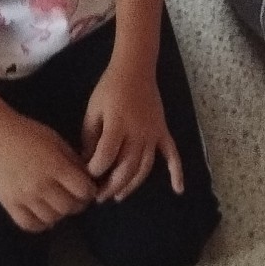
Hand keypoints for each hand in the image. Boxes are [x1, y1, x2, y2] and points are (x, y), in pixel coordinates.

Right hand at [0, 108, 96, 230]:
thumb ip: (72, 160)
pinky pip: (30, 225)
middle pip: (69, 207)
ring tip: (56, 203)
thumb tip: (86, 179)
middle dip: (76, 203)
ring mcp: (25, 197)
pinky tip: (42, 212)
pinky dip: (40, 223)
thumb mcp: (56, 140)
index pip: (84, 191)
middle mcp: (42, 185)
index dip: (89, 190)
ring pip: (52, 219)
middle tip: (73, 196)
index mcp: (56, 166)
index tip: (86, 187)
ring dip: (59, 213)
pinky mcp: (9, 204)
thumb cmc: (28, 133)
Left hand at [82, 55, 183, 203]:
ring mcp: (153, 134)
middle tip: (100, 197)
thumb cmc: (110, 88)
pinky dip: (177, 172)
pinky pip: (172, 154)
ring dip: (132, 185)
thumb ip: (90, 136)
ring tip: (119, 196)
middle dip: (112, 186)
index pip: (106, 156)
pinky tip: (178, 190)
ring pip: (144, 168)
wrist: (135, 68)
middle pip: (126, 168)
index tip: (86, 175)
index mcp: (117, 125)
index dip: (94, 170)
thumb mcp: (93, 109)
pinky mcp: (163, 132)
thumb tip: (87, 161)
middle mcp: (138, 133)